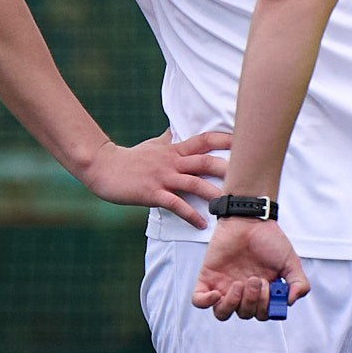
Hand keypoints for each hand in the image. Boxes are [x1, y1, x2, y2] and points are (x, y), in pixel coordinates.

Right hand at [78, 128, 231, 230]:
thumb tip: (176, 128)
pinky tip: (202, 224)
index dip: (224, 140)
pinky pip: (175, 205)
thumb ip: (168, 139)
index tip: (244, 140)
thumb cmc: (129, 158)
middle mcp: (172, 162)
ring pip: (194, 184)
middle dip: (228, 168)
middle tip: (249, 176)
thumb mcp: (152, 145)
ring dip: (214, 195)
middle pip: (205, 162)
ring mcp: (162, 177)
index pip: (203, 140)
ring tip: (231, 206)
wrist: (102, 167)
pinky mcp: (152, 193)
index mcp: (174, 150)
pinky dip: (190, 215)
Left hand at [193, 215, 307, 320]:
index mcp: (262, 292)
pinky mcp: (208, 278)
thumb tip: (289, 302)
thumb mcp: (291, 261)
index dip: (266, 308)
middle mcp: (243, 292)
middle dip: (253, 301)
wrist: (249, 219)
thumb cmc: (269, 239)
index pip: (262, 314)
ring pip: (222, 313)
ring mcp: (224, 286)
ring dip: (232, 304)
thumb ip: (299, 283)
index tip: (272, 288)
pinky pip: (199, 301)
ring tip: (240, 283)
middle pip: (244, 314)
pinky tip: (217, 293)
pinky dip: (206, 302)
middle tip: (257, 279)